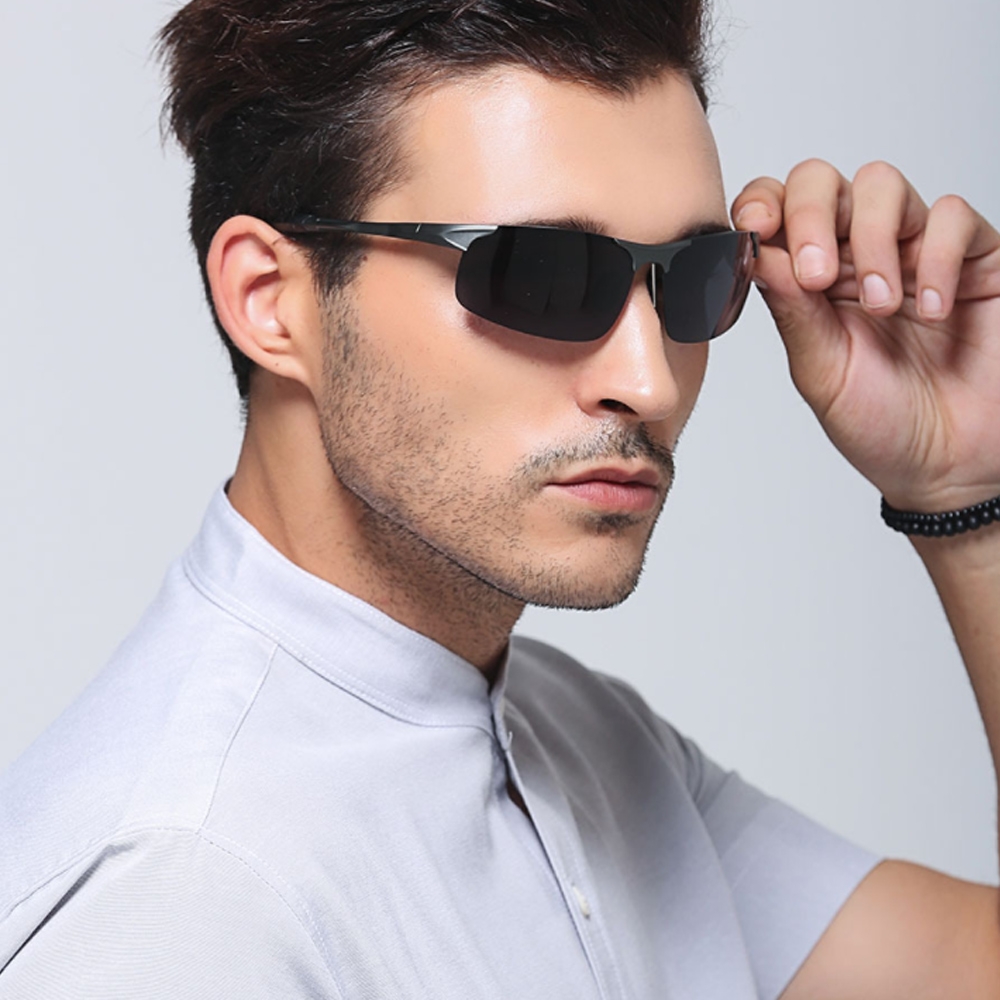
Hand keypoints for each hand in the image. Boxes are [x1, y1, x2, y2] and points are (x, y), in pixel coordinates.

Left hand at [732, 160, 999, 512]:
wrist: (949, 467)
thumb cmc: (882, 426)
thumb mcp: (821, 372)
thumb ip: (791, 310)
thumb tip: (754, 252)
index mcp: (808, 282)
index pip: (775, 212)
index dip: (761, 206)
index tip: (754, 230)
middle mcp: (856, 257)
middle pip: (821, 182)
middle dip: (811, 215)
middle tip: (818, 276)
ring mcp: (913, 252)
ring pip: (881, 185)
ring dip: (872, 240)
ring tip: (881, 305)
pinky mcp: (974, 258)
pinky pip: (952, 216)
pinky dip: (936, 256)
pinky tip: (931, 309)